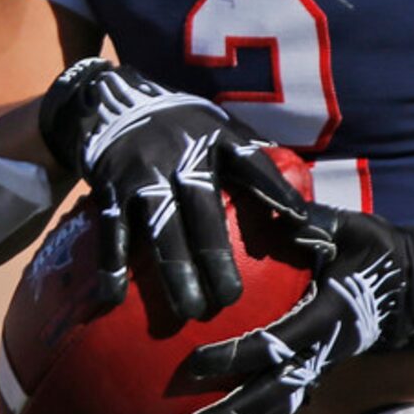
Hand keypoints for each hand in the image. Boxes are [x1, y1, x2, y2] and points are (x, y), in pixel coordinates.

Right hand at [39, 57, 307, 319]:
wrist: (117, 103)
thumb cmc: (186, 131)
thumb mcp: (222, 131)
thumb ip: (255, 163)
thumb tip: (304, 211)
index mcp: (218, 139)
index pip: (252, 164)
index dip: (276, 191)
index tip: (299, 223)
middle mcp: (181, 153)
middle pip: (203, 210)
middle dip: (216, 256)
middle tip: (231, 299)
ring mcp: (143, 172)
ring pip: (160, 226)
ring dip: (175, 271)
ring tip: (190, 311)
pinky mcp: (109, 186)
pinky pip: (111, 231)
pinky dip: (111, 266)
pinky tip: (114, 301)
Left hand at [183, 204, 413, 413]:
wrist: (412, 281)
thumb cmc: (372, 246)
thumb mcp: (346, 226)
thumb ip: (307, 220)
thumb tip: (264, 198)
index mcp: (329, 314)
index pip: (278, 343)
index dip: (237, 356)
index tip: (195, 362)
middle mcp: (327, 347)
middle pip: (276, 393)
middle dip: (231, 412)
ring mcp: (324, 363)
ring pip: (281, 407)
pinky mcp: (320, 369)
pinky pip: (287, 403)